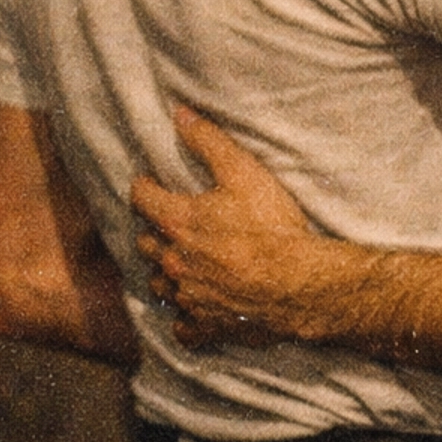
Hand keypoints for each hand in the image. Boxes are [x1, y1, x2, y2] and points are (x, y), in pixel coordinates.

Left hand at [131, 108, 312, 349]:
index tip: (149, 182)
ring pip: (160, 285)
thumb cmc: (272, 227)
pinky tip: (195, 308)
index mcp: (178, 222)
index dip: (143, 186)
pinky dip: (185, 318)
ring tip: (180, 264)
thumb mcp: (243, 172)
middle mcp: (174, 261)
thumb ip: (208, 141)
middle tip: (167, 222)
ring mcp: (189, 296)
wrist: (300, 284)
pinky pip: (183, 327)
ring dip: (165, 273)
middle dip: (153, 230)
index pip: (141, 198)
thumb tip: (179, 114)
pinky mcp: (207, 325)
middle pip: (146, 244)